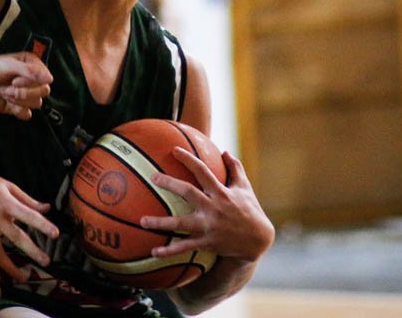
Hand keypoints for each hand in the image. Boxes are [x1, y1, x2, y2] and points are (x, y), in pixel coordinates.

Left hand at [0, 52, 51, 119]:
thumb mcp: (7, 64)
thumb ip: (29, 71)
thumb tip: (50, 79)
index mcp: (32, 65)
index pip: (45, 78)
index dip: (32, 82)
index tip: (15, 80)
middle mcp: (31, 79)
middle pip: (43, 92)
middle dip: (25, 92)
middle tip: (7, 87)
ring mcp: (24, 93)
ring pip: (36, 103)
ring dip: (19, 100)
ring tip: (3, 92)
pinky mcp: (16, 106)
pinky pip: (27, 114)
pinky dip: (18, 111)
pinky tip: (6, 104)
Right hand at [0, 162, 58, 282]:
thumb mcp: (6, 184)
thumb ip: (26, 199)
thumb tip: (45, 207)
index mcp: (6, 203)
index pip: (29, 216)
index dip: (44, 225)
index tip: (55, 234)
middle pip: (17, 239)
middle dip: (32, 251)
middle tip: (45, 262)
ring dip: (11, 268)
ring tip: (22, 277)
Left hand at [140, 149, 273, 261]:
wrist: (258, 241)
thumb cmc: (250, 211)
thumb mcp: (245, 188)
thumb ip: (235, 169)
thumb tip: (225, 151)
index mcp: (221, 192)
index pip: (202, 171)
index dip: (188, 159)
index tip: (174, 150)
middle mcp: (214, 208)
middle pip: (188, 192)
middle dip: (170, 184)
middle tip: (153, 177)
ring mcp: (209, 226)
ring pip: (181, 223)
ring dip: (161, 223)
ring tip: (142, 220)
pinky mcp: (207, 243)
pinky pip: (185, 247)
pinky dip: (170, 250)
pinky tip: (154, 252)